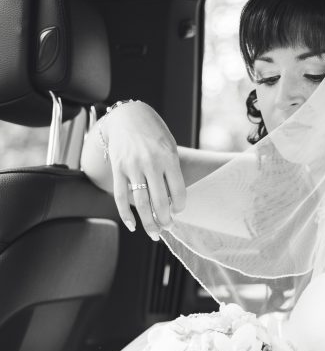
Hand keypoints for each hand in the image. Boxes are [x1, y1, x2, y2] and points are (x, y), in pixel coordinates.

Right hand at [101, 101, 186, 239]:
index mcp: (168, 157)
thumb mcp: (169, 147)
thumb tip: (171, 201)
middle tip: (168, 227)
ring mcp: (132, 167)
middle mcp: (150, 163)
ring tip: (154, 233)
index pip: (178, 191)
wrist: (127, 116)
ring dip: (149, 223)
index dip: (180, 206)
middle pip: (159, 202)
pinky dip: (126, 215)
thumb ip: (172, 171)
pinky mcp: (118, 169)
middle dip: (165, 220)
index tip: (178, 211)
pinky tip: (132, 226)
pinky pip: (121, 197)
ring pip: (141, 203)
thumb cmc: (153, 134)